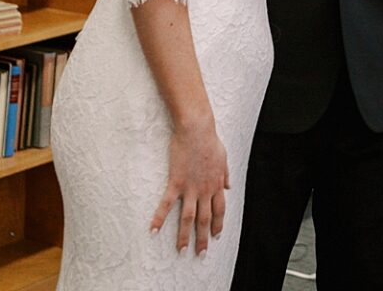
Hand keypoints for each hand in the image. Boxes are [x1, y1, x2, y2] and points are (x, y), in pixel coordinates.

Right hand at [150, 120, 228, 254]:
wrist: (196, 128)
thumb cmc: (209, 140)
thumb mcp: (223, 157)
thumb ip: (226, 174)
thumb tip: (230, 186)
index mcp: (217, 183)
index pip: (219, 210)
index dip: (218, 224)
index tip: (216, 236)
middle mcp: (205, 190)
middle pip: (205, 219)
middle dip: (203, 238)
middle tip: (201, 254)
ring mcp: (190, 188)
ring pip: (188, 218)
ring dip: (185, 236)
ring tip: (181, 251)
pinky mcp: (176, 182)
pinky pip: (166, 204)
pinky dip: (159, 219)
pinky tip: (153, 231)